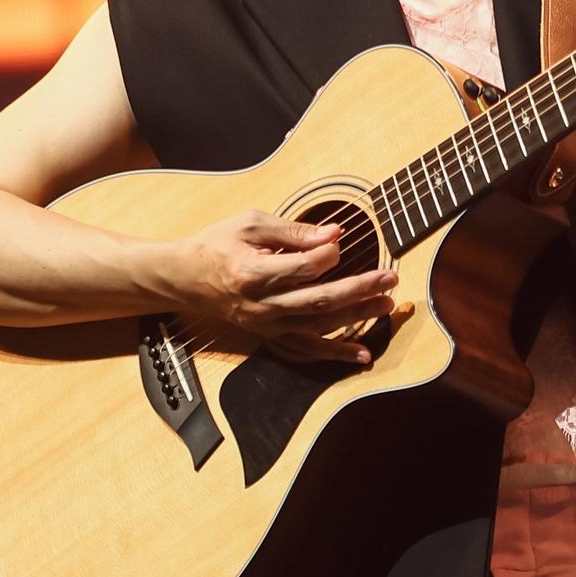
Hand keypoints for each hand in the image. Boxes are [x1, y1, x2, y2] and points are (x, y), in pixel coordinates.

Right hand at [169, 210, 403, 364]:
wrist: (186, 279)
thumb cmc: (218, 244)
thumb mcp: (250, 224)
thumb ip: (294, 230)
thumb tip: (335, 234)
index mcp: (252, 273)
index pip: (300, 268)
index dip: (326, 254)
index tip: (340, 239)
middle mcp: (261, 305)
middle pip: (317, 300)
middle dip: (358, 289)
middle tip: (389, 277)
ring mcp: (267, 325)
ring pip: (318, 325)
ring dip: (356, 316)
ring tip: (387, 303)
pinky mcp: (270, 335)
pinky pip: (307, 348)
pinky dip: (337, 352)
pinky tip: (364, 353)